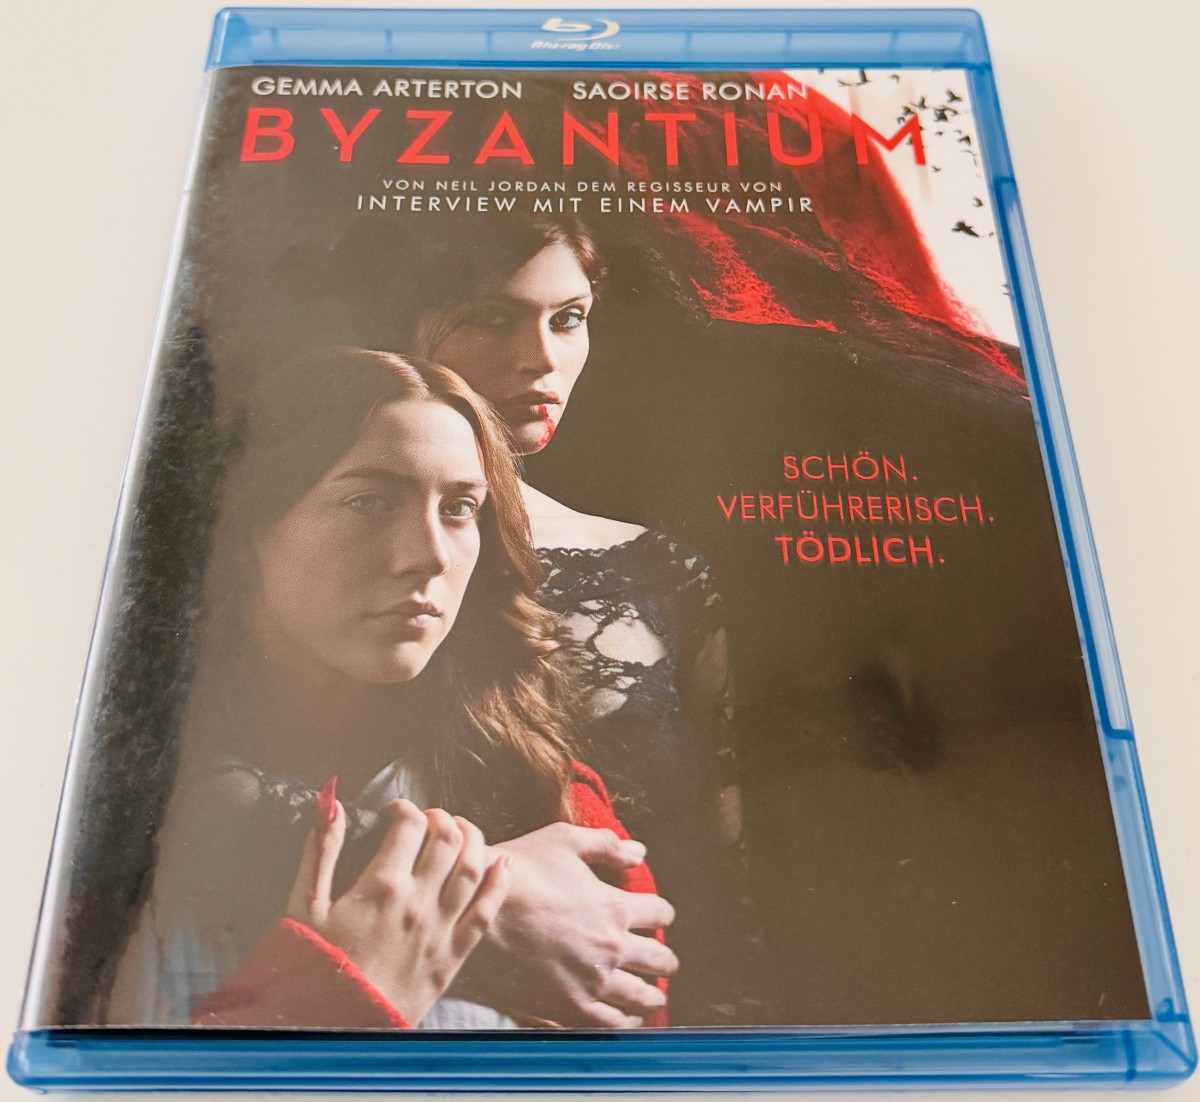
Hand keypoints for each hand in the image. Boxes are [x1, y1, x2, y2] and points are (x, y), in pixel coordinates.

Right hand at [287, 789, 508, 1025]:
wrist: (331, 1030)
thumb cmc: (312, 967)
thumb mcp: (303, 905)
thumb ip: (320, 849)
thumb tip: (330, 801)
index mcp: (381, 885)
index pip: (409, 824)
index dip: (405, 808)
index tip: (395, 812)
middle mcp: (417, 902)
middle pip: (447, 838)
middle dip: (440, 817)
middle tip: (428, 819)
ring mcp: (439, 929)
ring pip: (473, 867)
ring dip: (473, 838)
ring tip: (461, 829)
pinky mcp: (452, 957)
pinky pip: (486, 913)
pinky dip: (499, 883)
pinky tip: (503, 863)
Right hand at [463, 822, 676, 1026]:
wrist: (479, 906)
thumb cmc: (522, 869)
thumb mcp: (566, 841)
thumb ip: (607, 845)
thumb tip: (639, 852)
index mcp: (614, 906)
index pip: (658, 912)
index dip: (662, 912)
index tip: (661, 915)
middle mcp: (610, 947)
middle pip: (657, 959)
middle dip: (666, 960)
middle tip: (668, 963)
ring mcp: (591, 979)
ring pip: (639, 995)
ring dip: (653, 995)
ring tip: (656, 997)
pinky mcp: (568, 1003)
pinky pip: (608, 1021)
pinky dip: (624, 1021)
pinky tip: (627, 1020)